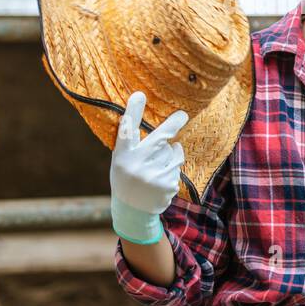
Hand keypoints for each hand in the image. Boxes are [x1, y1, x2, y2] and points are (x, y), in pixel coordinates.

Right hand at [109, 91, 187, 243]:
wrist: (133, 211)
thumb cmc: (127, 177)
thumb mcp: (121, 160)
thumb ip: (131, 142)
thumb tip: (142, 110)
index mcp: (122, 157)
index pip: (126, 131)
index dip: (133, 112)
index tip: (139, 95)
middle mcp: (137, 166)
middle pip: (160, 138)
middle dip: (173, 124)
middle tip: (182, 114)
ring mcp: (154, 177)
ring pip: (172, 152)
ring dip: (171, 152)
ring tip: (158, 164)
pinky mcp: (168, 185)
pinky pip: (177, 166)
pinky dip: (173, 167)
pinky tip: (161, 178)